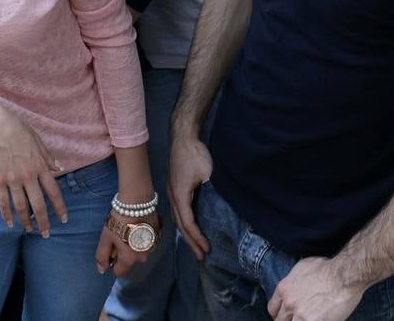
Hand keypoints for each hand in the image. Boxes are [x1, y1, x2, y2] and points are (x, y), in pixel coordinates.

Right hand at [0, 102, 66, 234]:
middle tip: (46, 233)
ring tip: (30, 230)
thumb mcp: (37, 140)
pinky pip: (3, 201)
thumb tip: (60, 168)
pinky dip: (6, 214)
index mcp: (40, 166)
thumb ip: (48, 157)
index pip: (54, 192)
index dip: (60, 207)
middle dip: (44, 221)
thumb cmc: (16, 129)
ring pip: (21, 206)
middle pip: (39, 205)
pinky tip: (9, 223)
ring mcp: (12, 179)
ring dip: (26, 221)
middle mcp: (28, 176)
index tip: (64, 219)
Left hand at [93, 210, 159, 276]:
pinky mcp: (157, 238)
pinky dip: (141, 238)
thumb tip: (101, 270)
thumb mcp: (106, 237)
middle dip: (123, 253)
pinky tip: (137, 226)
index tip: (111, 247)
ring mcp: (152, 248)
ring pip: (138, 252)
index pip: (119, 272)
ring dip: (132, 245)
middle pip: (130, 261)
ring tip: (128, 229)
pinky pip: (146, 244)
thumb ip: (102, 255)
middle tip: (119, 235)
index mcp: (130, 259)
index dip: (112, 262)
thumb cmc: (119, 220)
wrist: (138, 203)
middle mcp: (143, 258)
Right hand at [167, 134, 212, 259]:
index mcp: (180, 195)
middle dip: (190, 242)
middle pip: (180, 225)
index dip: (197, 238)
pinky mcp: (173, 187)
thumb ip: (212, 190)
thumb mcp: (207, 173)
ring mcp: (171, 191)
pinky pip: (177, 211)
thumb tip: (222, 206)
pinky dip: (183, 223)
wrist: (182, 136)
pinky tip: (189, 227)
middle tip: (201, 257)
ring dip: (186, 234)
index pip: (188, 223)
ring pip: (177, 219)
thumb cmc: (195, 153)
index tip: (207, 250)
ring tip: (195, 247)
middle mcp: (172, 196)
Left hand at [268, 257, 363, 319]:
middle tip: (296, 318)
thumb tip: (295, 284)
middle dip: (288, 320)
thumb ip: (293, 280)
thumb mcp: (302, 267)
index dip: (279, 313)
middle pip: (280, 320)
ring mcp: (300, 314)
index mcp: (283, 289)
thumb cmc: (327, 268)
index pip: (273, 308)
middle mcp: (289, 302)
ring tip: (307, 319)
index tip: (286, 315)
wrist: (343, 276)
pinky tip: (318, 320)